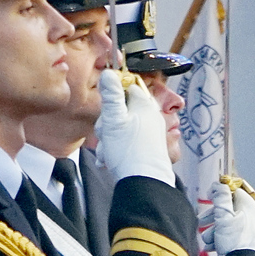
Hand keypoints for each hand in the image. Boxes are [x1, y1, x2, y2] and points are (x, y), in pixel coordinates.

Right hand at [91, 71, 174, 185]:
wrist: (144, 182)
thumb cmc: (129, 151)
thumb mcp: (113, 119)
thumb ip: (111, 95)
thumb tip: (109, 74)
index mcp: (144, 105)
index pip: (126, 88)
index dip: (111, 97)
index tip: (105, 109)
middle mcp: (149, 117)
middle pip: (121, 110)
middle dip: (107, 123)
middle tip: (105, 134)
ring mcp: (149, 133)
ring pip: (121, 128)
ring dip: (109, 139)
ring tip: (108, 150)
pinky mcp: (147, 148)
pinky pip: (126, 142)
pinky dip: (115, 149)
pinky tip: (110, 158)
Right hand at [204, 181, 254, 255]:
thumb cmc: (237, 241)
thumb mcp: (224, 215)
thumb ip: (220, 198)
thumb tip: (218, 184)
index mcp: (248, 205)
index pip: (233, 191)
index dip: (219, 193)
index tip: (209, 197)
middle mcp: (252, 215)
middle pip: (229, 209)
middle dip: (212, 216)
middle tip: (201, 221)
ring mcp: (251, 229)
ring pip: (228, 224)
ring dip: (214, 230)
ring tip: (207, 240)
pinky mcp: (248, 242)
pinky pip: (232, 235)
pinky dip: (221, 239)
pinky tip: (212, 247)